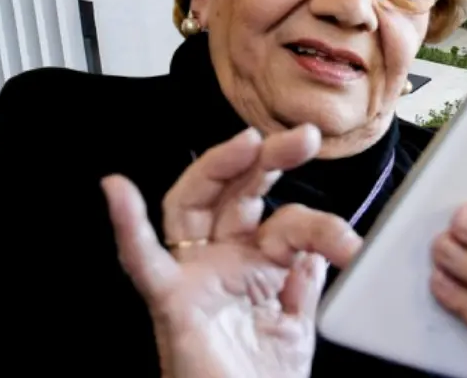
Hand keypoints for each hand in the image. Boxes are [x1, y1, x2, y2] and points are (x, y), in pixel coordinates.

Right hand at [101, 125, 362, 377]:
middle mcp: (223, 263)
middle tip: (306, 138)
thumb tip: (314, 251)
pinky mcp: (171, 302)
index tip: (350, 243)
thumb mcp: (295, 328)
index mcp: (257, 267)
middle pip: (237, 193)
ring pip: (193, 205)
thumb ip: (302, 286)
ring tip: (245, 142)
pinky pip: (143, 262)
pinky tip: (117, 190)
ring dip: (216, 167)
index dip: (320, 224)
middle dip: (270, 158)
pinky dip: (127, 226)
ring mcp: (195, 277)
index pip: (286, 222)